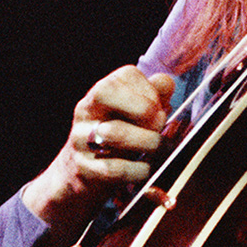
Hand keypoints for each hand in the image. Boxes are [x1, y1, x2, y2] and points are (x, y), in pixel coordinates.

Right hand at [22, 65, 175, 227]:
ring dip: (146, 142)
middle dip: (144, 110)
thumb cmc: (117, 134)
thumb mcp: (136, 111)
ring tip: (158, 149)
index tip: (159, 108)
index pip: (126, 75)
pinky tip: (146, 168)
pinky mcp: (82, 168)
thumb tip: (166, 82)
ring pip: (113, 132)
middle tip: (159, 126)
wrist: (79, 172)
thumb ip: (154, 93)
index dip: (150, 91)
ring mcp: (80, 138)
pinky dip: (138, 169)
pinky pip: (114, 168)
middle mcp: (86, 109)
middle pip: (107, 93)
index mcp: (102, 91)